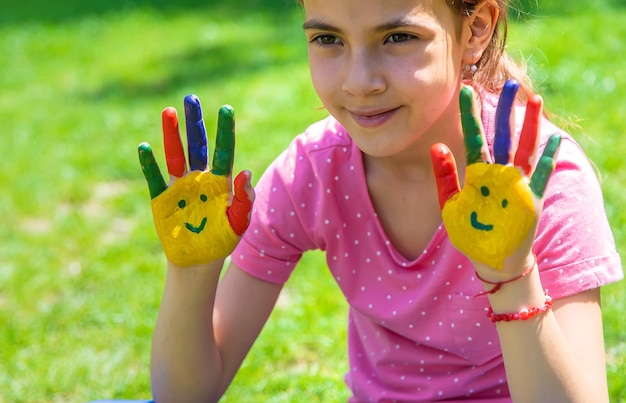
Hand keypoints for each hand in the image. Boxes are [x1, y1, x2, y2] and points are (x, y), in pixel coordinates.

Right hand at [138, 95, 252, 266]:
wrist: (198, 262)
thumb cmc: (221, 241)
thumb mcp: (238, 222)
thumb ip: (243, 199)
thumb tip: (245, 172)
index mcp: (221, 182)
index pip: (224, 151)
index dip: (225, 131)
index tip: (226, 109)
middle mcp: (200, 178)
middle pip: (198, 145)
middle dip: (194, 123)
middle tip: (191, 99)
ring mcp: (180, 187)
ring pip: (176, 155)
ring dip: (172, 134)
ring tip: (168, 111)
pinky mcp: (162, 199)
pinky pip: (155, 178)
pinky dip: (150, 164)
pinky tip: (145, 147)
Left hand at [430, 80, 560, 273]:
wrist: (490, 259)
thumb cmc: (469, 230)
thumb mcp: (450, 203)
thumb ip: (444, 175)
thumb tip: (437, 145)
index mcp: (476, 173)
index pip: (473, 138)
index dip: (470, 115)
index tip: (466, 91)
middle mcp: (498, 173)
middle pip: (502, 135)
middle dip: (505, 109)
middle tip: (508, 83)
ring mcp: (517, 184)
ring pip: (524, 147)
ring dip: (529, 124)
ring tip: (533, 99)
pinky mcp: (531, 198)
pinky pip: (542, 173)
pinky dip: (548, 157)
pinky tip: (555, 138)